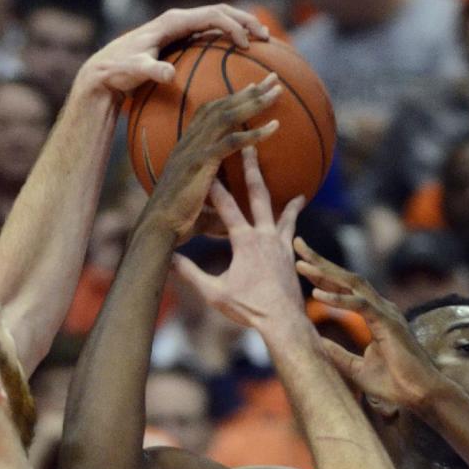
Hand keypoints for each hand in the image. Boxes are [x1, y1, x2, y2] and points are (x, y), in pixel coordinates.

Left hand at [82, 5, 268, 96]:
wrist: (106, 70)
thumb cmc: (120, 70)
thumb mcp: (135, 71)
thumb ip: (151, 71)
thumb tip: (167, 76)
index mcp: (174, 21)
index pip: (212, 15)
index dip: (232, 27)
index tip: (246, 45)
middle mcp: (180, 20)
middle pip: (221, 12)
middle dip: (245, 22)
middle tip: (267, 38)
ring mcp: (181, 29)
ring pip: (218, 20)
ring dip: (241, 28)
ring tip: (262, 42)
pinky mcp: (181, 40)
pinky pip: (211, 34)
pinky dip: (229, 39)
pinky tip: (241, 55)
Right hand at [147, 82, 282, 241]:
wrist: (159, 228)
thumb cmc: (176, 222)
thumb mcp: (201, 207)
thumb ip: (219, 204)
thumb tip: (233, 219)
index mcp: (188, 147)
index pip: (211, 112)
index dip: (232, 98)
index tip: (253, 87)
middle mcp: (190, 141)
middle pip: (222, 106)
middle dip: (249, 91)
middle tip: (274, 78)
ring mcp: (195, 150)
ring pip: (227, 117)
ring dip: (254, 102)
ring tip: (278, 92)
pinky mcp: (201, 163)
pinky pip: (231, 142)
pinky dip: (254, 133)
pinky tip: (275, 127)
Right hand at [172, 148, 304, 328]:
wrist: (283, 321)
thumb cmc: (247, 308)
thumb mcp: (214, 293)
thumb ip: (191, 273)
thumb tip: (168, 260)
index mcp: (244, 240)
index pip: (226, 206)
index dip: (214, 185)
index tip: (208, 165)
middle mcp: (265, 235)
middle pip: (259, 194)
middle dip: (253, 168)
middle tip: (253, 147)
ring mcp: (281, 245)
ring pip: (285, 216)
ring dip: (290, 203)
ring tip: (300, 194)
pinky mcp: (291, 258)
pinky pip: (293, 238)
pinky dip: (296, 233)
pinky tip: (300, 237)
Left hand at [294, 240, 440, 412]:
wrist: (421, 395)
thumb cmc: (395, 384)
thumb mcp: (357, 369)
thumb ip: (338, 354)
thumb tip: (318, 343)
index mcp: (375, 315)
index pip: (346, 288)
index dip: (324, 275)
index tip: (301, 264)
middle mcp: (381, 308)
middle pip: (347, 277)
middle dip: (321, 262)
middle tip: (297, 245)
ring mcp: (386, 312)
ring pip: (352, 284)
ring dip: (326, 272)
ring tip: (301, 264)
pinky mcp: (388, 322)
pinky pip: (360, 305)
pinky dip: (338, 299)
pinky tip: (317, 295)